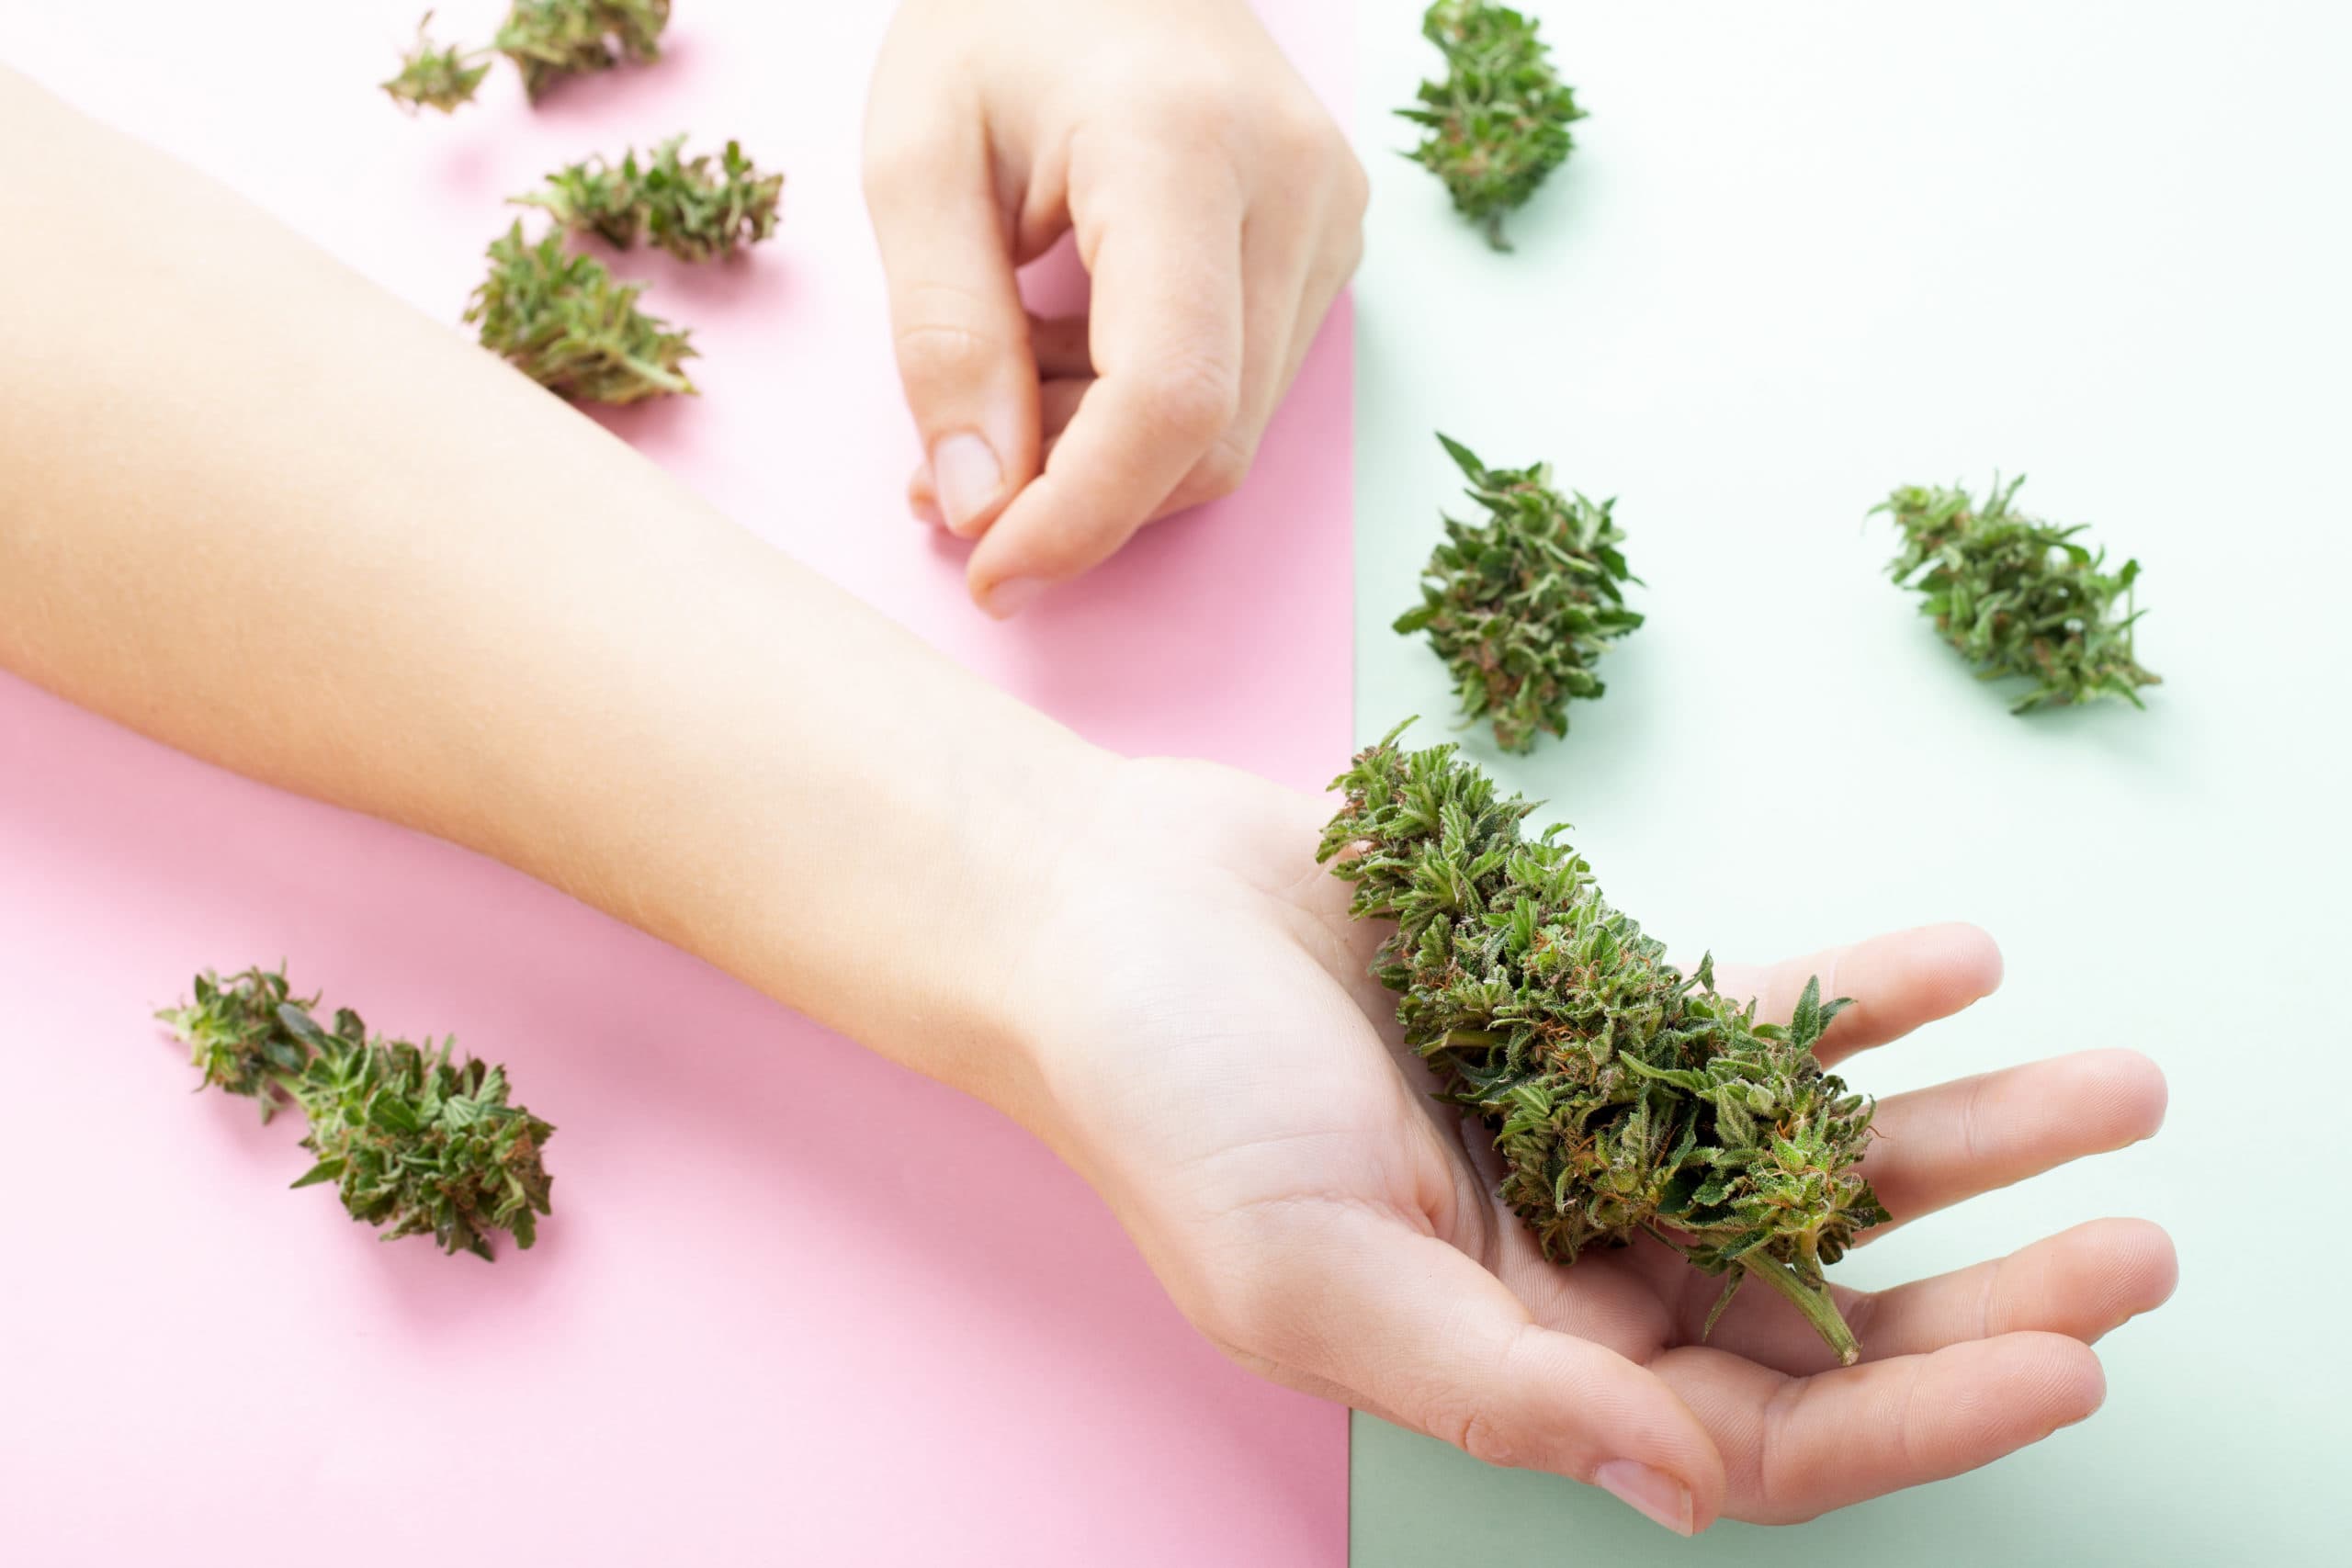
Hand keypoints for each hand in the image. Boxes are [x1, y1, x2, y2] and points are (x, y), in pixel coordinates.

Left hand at [862, 0, 1366, 616]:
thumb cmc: (999, 22)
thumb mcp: (916, 156)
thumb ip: (942, 337)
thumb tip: (981, 506)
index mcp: (1183, 145)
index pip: (1169, 395)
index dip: (1081, 513)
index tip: (991, 570)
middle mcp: (1295, 186)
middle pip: (1203, 439)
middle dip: (1072, 495)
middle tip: (947, 476)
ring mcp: (1332, 220)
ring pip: (1227, 434)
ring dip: (1099, 457)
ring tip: (999, 384)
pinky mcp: (1331, 248)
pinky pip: (1241, 392)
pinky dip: (1139, 416)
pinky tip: (1067, 352)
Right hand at [1004, 760, 2174, 1533]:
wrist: (1100, 906)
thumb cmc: (1167, 1097)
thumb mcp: (1311, 1268)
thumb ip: (1501, 1389)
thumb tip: (1688, 1488)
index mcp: (1508, 1359)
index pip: (1756, 1434)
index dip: (1919, 1415)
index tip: (2071, 1354)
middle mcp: (1565, 1265)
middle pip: (1819, 1303)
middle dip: (1985, 1277)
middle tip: (2138, 1233)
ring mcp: (1582, 1132)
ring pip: (1807, 1158)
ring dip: (1957, 1125)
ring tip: (2107, 1079)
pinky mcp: (1577, 1011)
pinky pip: (1744, 1017)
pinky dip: (1851, 996)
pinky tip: (1955, 961)